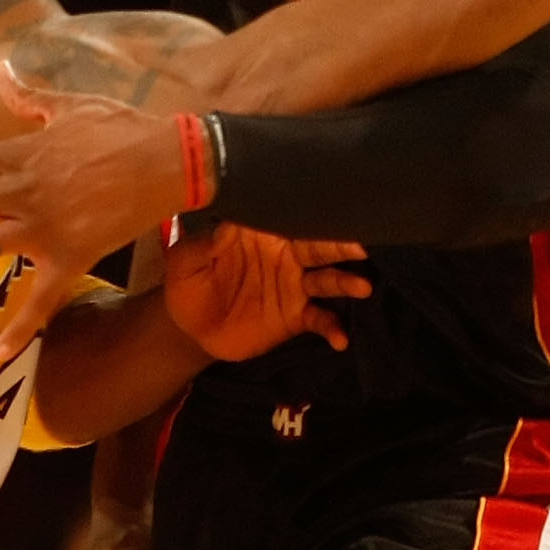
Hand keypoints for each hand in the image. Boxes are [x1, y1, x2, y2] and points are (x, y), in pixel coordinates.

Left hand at [0, 64, 187, 362]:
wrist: (166, 162)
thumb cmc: (121, 129)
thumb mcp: (70, 105)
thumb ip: (29, 96)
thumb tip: (3, 71)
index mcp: (18, 156)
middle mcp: (20, 193)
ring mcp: (41, 228)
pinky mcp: (68, 258)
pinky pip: (39, 299)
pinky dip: (20, 327)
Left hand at [163, 222, 368, 359]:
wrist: (190, 328)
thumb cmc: (188, 283)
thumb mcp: (186, 260)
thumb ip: (204, 242)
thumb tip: (229, 222)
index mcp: (263, 234)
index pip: (291, 218)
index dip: (311, 213)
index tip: (334, 209)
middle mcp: (287, 256)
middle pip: (319, 247)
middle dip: (341, 245)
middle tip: (361, 244)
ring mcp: (295, 287)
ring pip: (327, 280)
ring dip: (346, 283)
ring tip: (362, 287)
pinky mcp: (296, 317)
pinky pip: (320, 320)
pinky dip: (333, 329)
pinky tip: (341, 340)